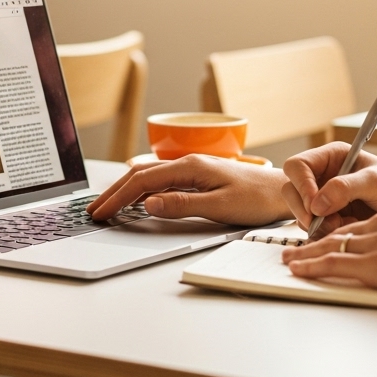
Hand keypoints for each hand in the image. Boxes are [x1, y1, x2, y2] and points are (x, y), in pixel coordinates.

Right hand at [86, 155, 291, 225]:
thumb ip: (183, 205)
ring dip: (125, 190)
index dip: (118, 197)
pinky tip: (136, 200)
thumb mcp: (220, 206)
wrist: (282, 191)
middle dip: (114, 193)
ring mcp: (192, 169)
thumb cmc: (257, 199)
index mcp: (190, 167)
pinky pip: (161, 180)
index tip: (101, 213)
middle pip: (140, 175)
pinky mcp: (197, 177)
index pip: (143, 180)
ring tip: (108, 205)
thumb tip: (149, 204)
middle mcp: (188, 163)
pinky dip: (141, 190)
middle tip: (94, 211)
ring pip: (148, 176)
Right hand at [280, 142, 376, 234]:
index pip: (298, 166)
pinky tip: (345, 230)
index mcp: (331, 157)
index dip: (302, 185)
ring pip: (299, 211)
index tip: (315, 204)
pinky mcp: (329, 217)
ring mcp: (324, 197)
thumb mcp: (375, 181)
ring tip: (343, 226)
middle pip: (292, 190)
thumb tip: (318, 203)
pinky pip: (313, 227)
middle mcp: (323, 176)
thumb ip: (345, 187)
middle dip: (305, 209)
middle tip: (323, 222)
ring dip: (315, 223)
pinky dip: (324, 233)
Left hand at [280, 201, 376, 296]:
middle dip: (317, 239)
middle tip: (299, 245)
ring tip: (290, 258)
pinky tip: (298, 268)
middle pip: (341, 231)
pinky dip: (311, 266)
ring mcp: (374, 244)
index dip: (346, 231)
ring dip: (306, 253)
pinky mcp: (371, 265)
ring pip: (331, 245)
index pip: (364, 222)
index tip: (335, 235)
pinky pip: (332, 264)